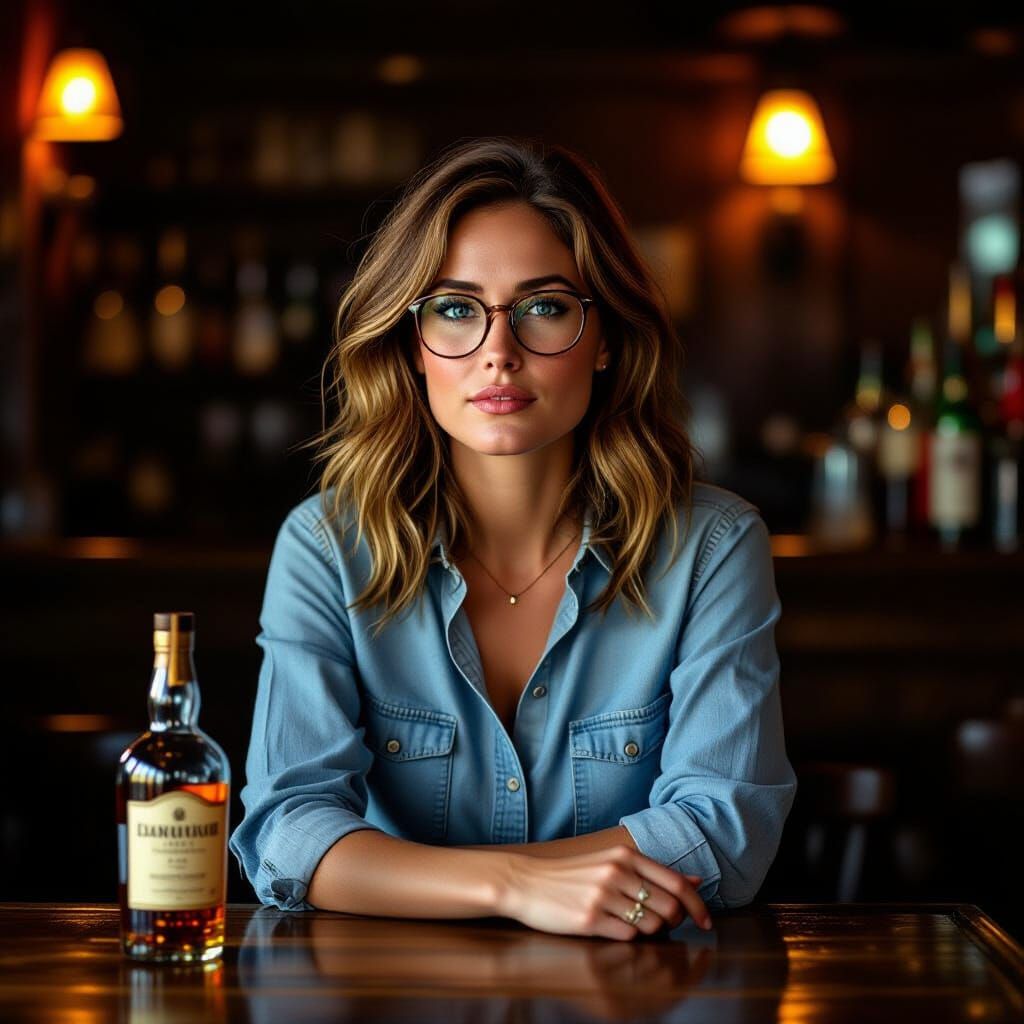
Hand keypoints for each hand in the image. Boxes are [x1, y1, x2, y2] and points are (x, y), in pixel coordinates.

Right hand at [496, 844, 711, 939]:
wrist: (525, 881)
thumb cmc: (570, 874)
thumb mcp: (611, 862)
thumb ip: (652, 871)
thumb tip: (695, 880)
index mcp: (624, 856)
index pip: (676, 883)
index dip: (698, 905)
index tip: (706, 921)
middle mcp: (616, 872)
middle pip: (669, 908)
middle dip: (675, 923)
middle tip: (664, 927)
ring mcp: (602, 896)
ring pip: (651, 926)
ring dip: (650, 932)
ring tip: (632, 925)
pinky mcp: (589, 919)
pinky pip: (627, 937)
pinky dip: (628, 938)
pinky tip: (614, 929)